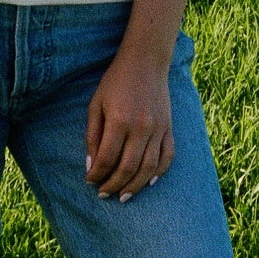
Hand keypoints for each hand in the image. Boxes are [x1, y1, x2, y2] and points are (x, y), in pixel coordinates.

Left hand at [85, 51, 174, 201]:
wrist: (146, 61)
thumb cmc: (116, 81)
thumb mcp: (96, 104)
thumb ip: (93, 136)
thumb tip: (91, 166)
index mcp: (119, 120)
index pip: (107, 159)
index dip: (97, 175)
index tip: (90, 181)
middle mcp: (141, 128)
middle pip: (127, 168)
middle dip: (113, 185)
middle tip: (104, 194)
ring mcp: (158, 129)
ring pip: (148, 168)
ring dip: (135, 186)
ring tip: (123, 196)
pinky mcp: (169, 128)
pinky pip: (167, 157)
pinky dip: (159, 173)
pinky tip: (148, 182)